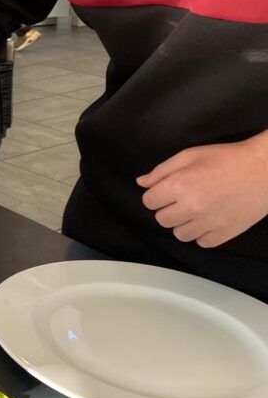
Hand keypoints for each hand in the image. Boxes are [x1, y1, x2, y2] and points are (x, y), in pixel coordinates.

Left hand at [137, 133, 267, 247]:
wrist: (263, 170)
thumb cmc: (225, 158)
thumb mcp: (189, 155)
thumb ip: (162, 171)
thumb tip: (142, 183)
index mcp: (180, 185)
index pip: (149, 202)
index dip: (155, 195)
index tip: (166, 191)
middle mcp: (192, 207)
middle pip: (162, 220)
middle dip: (167, 209)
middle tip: (181, 199)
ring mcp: (209, 223)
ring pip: (180, 234)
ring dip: (183, 223)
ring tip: (195, 210)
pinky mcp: (226, 234)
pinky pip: (202, 242)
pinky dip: (202, 233)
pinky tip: (209, 219)